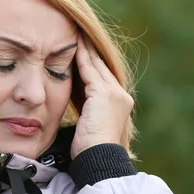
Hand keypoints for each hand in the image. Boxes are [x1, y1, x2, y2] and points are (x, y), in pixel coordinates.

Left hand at [70, 37, 133, 158]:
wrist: (98, 159)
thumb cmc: (89, 151)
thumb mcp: (90, 126)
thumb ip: (86, 111)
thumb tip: (76, 104)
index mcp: (119, 104)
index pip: (102, 77)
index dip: (90, 63)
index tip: (79, 50)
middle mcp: (121, 95)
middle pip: (101, 66)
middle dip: (89, 51)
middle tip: (77, 35)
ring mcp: (114, 93)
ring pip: (96, 64)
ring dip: (84, 48)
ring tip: (74, 34)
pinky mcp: (104, 93)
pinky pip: (88, 69)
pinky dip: (80, 57)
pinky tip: (72, 46)